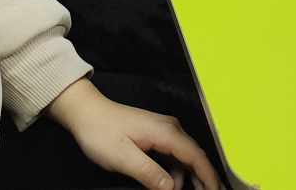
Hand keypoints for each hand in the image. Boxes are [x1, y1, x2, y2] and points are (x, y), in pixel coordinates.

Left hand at [47, 78, 219, 189]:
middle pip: (195, 156)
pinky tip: (172, 183)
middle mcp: (170, 129)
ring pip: (185, 157)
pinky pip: (174, 154)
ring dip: (189, 176)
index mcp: (166, 133)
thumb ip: (149, 173)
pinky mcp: (155, 134)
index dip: (208, 176)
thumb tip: (171, 188)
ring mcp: (163, 130)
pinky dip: (177, 170)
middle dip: (204, 178)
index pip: (196, 157)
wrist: (87, 112)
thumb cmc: (101, 131)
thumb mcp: (123, 158)